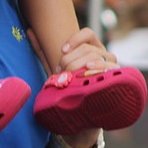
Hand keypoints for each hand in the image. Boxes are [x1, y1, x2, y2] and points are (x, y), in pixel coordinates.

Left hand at [27, 28, 103, 147]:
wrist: (81, 117)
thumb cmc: (69, 89)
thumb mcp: (55, 69)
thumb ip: (43, 51)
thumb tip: (29, 30)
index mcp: (92, 50)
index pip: (88, 34)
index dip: (75, 39)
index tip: (62, 50)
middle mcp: (105, 56)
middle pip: (88, 48)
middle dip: (71, 59)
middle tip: (61, 73)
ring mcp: (112, 67)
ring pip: (96, 56)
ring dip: (80, 64)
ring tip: (72, 76)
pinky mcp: (118, 78)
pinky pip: (110, 67)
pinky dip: (98, 67)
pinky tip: (88, 71)